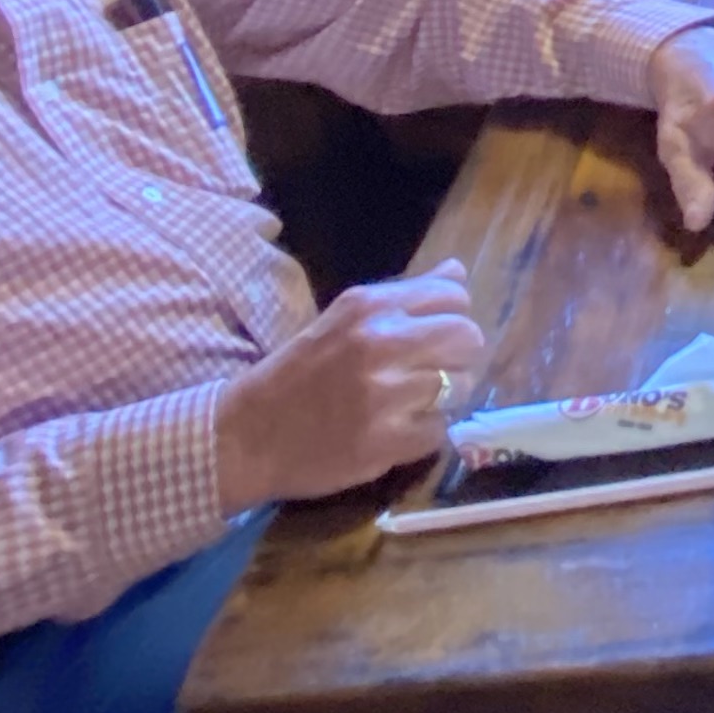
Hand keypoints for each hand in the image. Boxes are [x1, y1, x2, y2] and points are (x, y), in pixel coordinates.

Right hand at [212, 263, 486, 505]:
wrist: (245, 436)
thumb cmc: (295, 375)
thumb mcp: (343, 320)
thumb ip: (403, 297)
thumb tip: (457, 272)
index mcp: (369, 306)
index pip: (453, 295)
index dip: (452, 319)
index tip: (433, 339)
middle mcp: (381, 342)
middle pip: (468, 337)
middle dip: (458, 358)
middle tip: (432, 375)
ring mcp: (385, 394)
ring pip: (461, 386)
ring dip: (444, 399)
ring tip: (410, 405)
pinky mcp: (387, 441)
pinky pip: (440, 431)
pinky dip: (424, 434)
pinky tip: (397, 432)